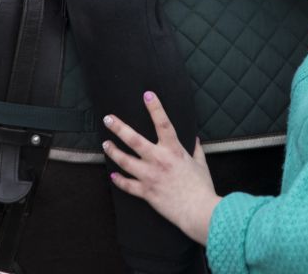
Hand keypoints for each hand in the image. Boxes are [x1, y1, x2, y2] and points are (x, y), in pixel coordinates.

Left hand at [103, 93, 220, 244]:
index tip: (147, 94)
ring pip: (125, 161)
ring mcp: (150, 176)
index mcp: (174, 150)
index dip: (155, 108)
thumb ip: (196, 150)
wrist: (199, 212)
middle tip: (107, 118)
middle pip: (134, 140)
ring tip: (105, 144)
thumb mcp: (201, 164)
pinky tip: (112, 175)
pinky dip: (119, 181)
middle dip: (119, 127)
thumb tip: (195, 139)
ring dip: (113, 152)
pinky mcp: (147, 192)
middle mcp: (159, 160)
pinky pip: (128, 186)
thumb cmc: (202, 188)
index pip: (163, 123)